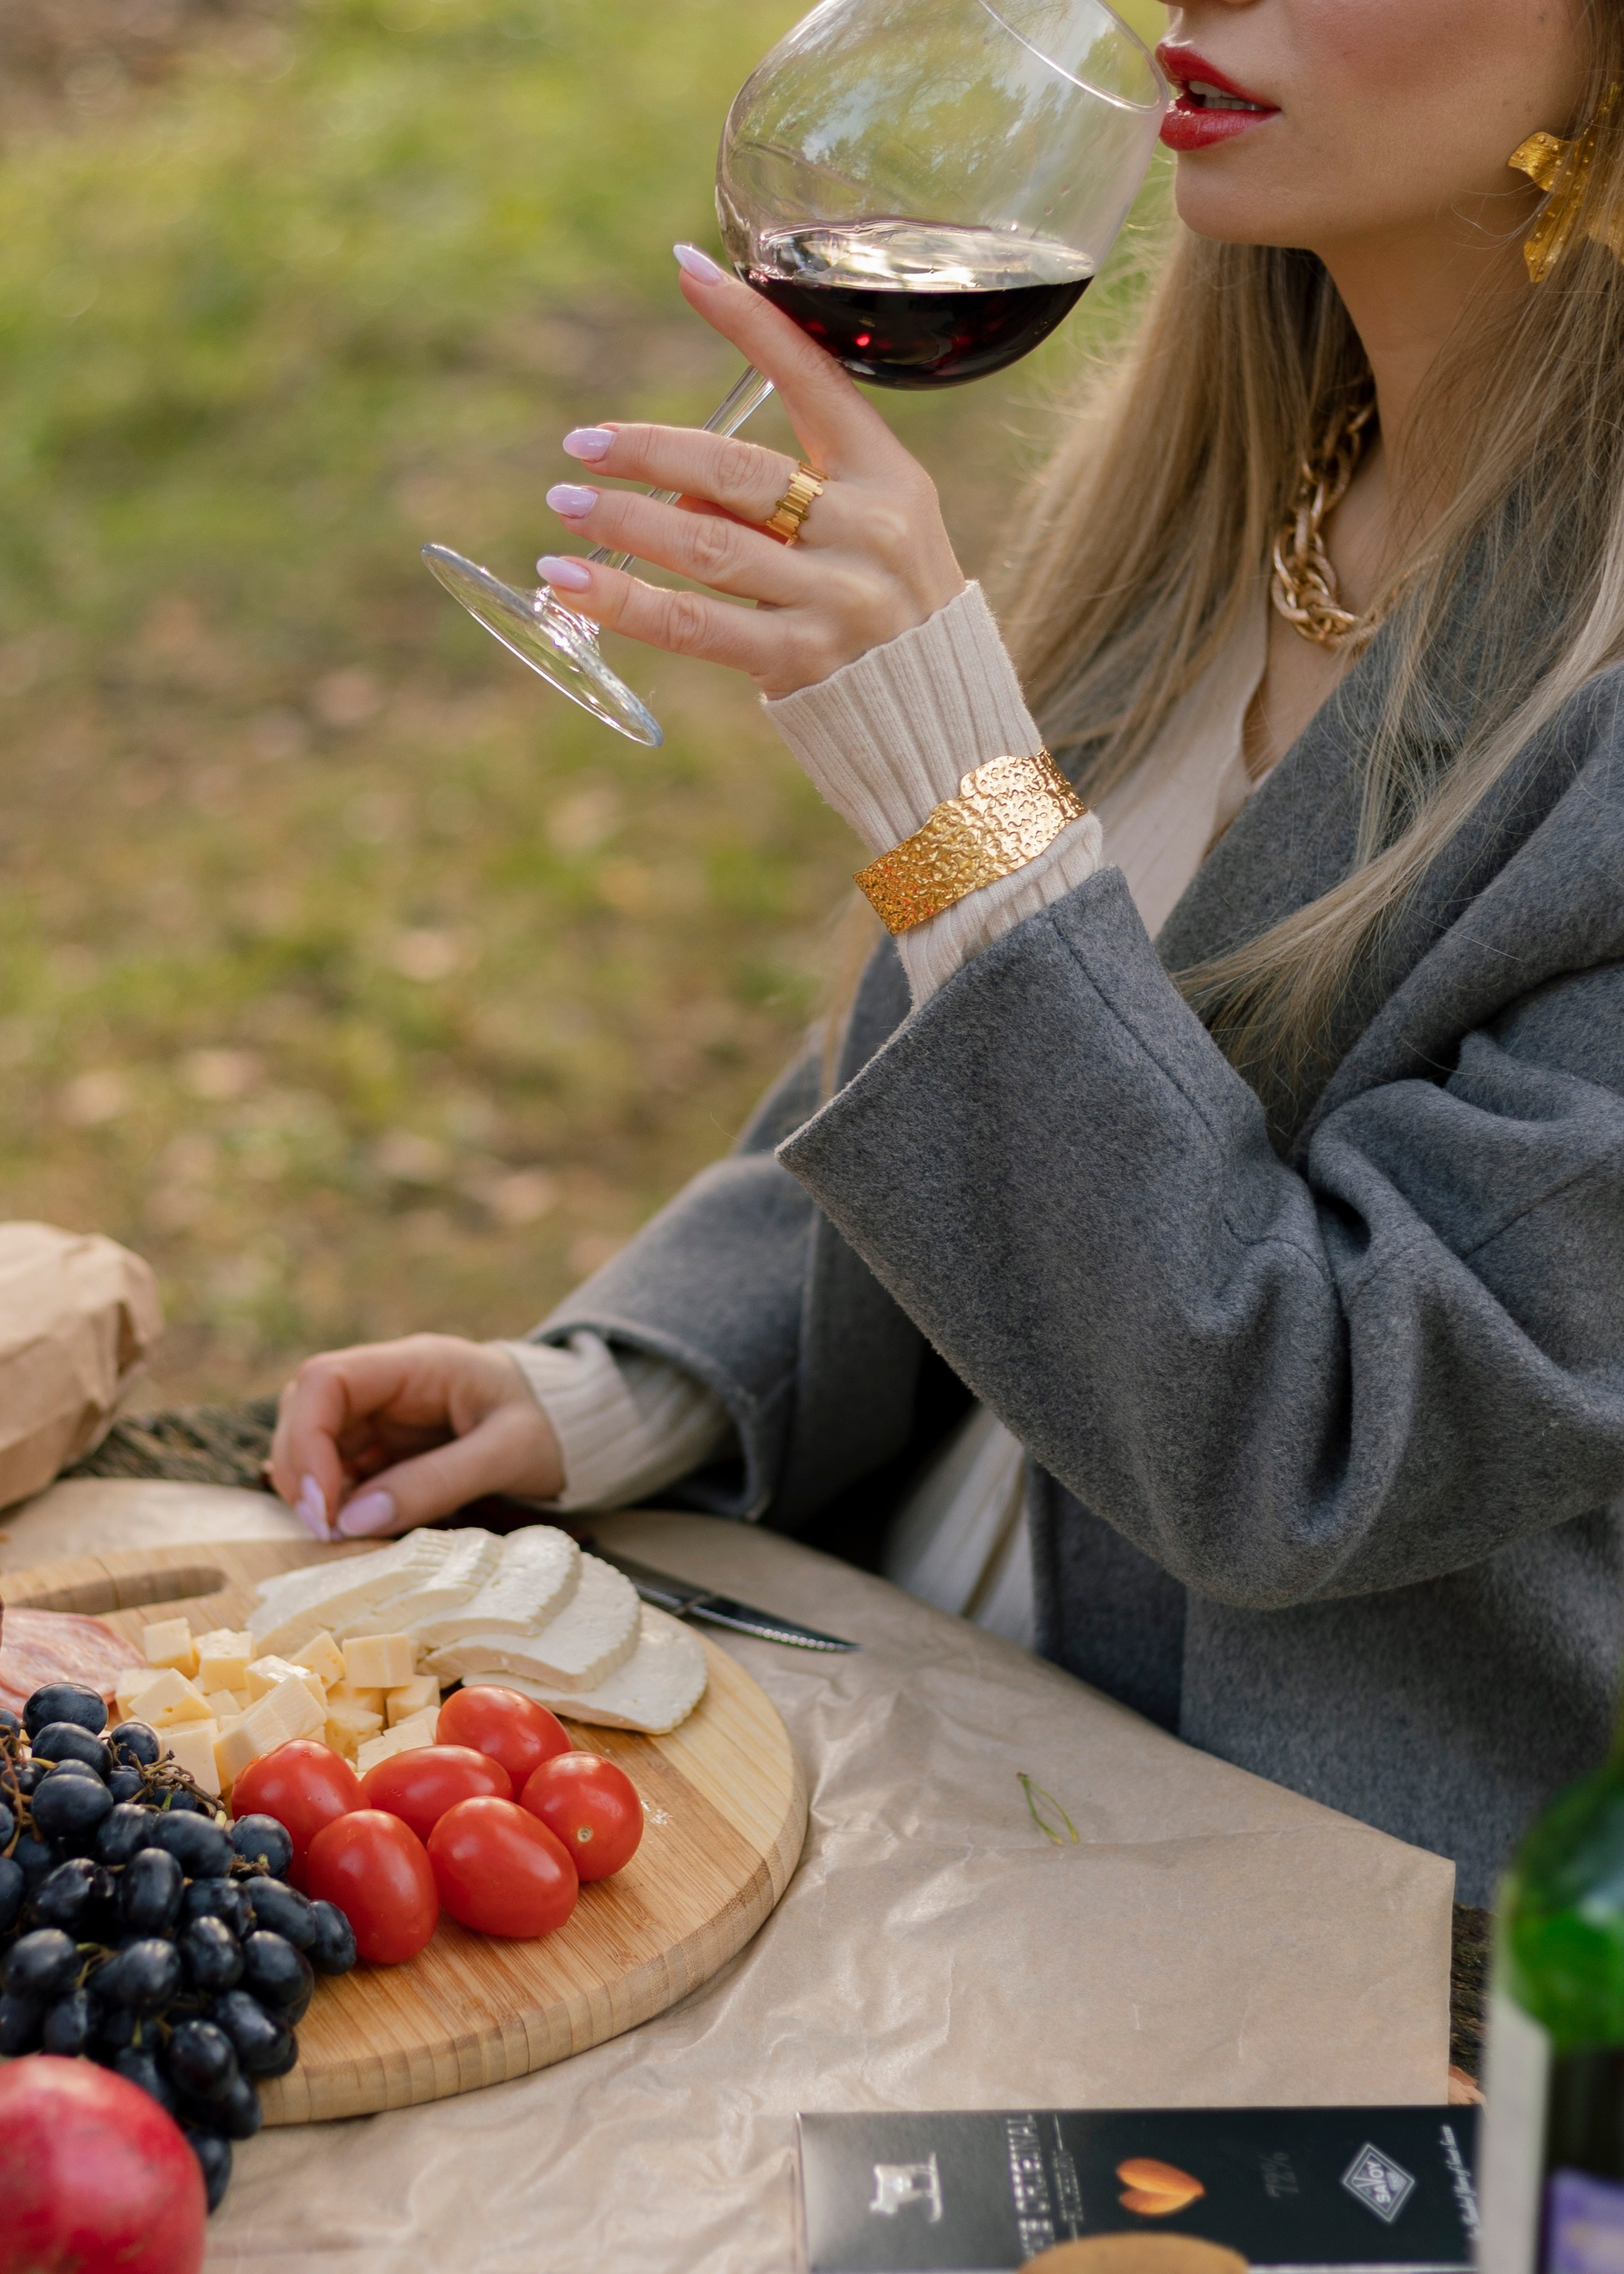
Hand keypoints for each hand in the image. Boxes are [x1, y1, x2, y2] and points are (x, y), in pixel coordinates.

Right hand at [269, 1335, 563, 1540]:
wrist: (577, 1423)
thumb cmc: (552, 1425)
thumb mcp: (510, 1452)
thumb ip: (439, 1481)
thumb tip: (354, 1521)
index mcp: (418, 1363)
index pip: (327, 1379)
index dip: (307, 1438)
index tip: (322, 1505)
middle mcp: (389, 1383)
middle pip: (305, 1410)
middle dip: (301, 1471)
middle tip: (325, 1533)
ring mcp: (383, 1414)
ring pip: (313, 1442)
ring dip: (315, 1491)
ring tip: (340, 1538)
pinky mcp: (385, 1447)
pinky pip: (340, 1470)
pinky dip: (336, 1502)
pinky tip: (355, 1531)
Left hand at [534, 245, 965, 699]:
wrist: (945, 730)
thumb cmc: (890, 619)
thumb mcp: (863, 539)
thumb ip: (779, 504)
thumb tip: (674, 493)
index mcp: (889, 477)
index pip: (814, 377)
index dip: (748, 321)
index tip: (685, 266)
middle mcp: (868, 529)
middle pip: (740, 470)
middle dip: (651, 451)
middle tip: (583, 443)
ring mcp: (837, 597)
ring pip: (709, 544)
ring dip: (626, 521)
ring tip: (565, 507)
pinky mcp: (802, 660)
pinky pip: (696, 625)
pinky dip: (626, 602)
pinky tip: (572, 582)